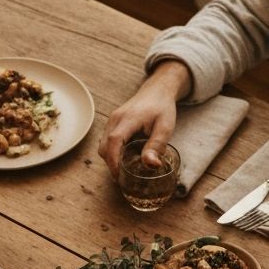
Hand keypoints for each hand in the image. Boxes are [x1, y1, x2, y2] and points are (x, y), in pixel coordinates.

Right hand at [98, 61, 189, 177]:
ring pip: (103, 145)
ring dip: (111, 158)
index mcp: (128, 119)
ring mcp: (111, 120)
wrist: (157, 91)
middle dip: (111, 164)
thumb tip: (151, 165)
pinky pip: (106, 141)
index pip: (113, 142)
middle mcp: (115, 119)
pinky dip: (111, 152)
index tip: (119, 176)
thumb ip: (156, 146)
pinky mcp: (112, 123)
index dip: (113, 162)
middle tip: (124, 177)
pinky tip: (123, 158)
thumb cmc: (162, 108)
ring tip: (124, 169)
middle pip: (104, 146)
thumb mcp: (165, 127)